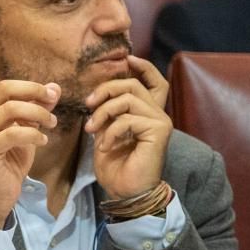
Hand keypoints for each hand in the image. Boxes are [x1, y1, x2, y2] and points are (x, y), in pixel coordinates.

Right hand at [0, 21, 59, 227]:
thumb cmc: (9, 160)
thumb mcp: (25, 129)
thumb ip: (34, 108)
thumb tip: (53, 88)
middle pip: (4, 87)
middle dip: (34, 90)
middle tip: (53, 101)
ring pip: (11, 108)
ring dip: (39, 113)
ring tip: (50, 123)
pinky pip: (14, 132)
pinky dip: (34, 133)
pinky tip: (41, 140)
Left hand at [84, 55, 171, 198]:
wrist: (125, 191)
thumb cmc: (115, 164)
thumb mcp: (105, 131)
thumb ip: (106, 112)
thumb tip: (95, 95)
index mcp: (147, 112)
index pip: (154, 81)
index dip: (143, 66)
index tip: (127, 58)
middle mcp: (158, 114)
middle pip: (132, 84)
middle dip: (105, 90)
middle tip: (88, 106)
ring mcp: (161, 121)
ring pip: (128, 98)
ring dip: (103, 113)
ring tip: (93, 130)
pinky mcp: (159, 131)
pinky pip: (128, 119)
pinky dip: (110, 131)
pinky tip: (104, 146)